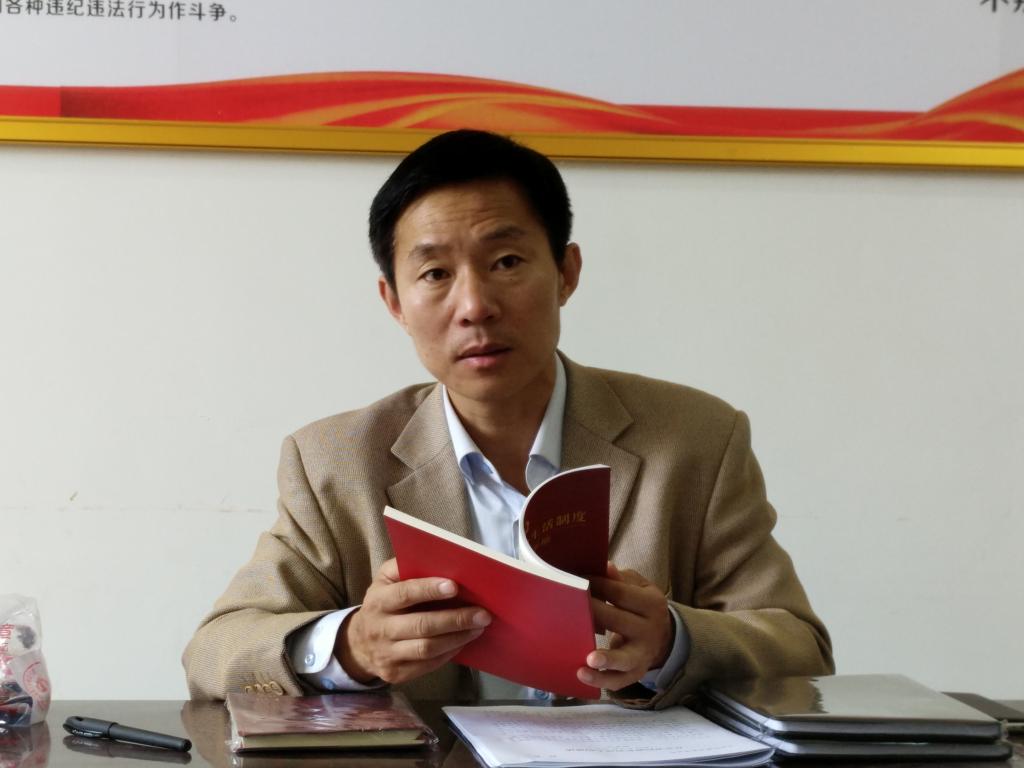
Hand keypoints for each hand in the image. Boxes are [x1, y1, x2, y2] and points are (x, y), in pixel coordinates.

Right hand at [336, 558, 490, 684]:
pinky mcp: (396, 673)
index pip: (405, 594)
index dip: (429, 590)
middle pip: (421, 625)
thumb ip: (404, 567)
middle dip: (455, 619)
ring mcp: (387, 654)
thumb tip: (437, 560)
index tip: (454, 586)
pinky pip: (428, 665)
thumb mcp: (384, 580)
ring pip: (427, 648)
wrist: (358, 643)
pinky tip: (464, 641)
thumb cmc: (382, 604)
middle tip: (482, 614)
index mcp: (378, 601)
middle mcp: (380, 629)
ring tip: (479, 627)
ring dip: (457, 638)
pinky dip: (450, 653)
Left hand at [578, 562, 672, 691]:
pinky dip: (601, 680)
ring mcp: (643, 654)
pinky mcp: (634, 673)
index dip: (597, 585)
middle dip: (593, 613)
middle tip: (569, 607)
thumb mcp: (640, 588)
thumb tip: (606, 567)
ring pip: (625, 658)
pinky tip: (583, 675)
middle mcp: (650, 630)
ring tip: (589, 658)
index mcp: (653, 604)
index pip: (621, 593)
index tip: (576, 580)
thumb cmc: (642, 607)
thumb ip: (622, 579)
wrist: (664, 637)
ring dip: (607, 658)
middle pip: (619, 621)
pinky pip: (618, 680)